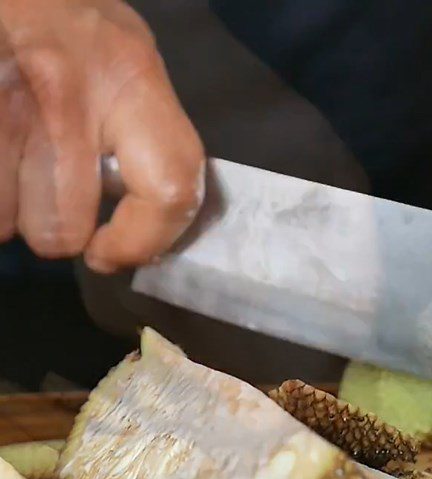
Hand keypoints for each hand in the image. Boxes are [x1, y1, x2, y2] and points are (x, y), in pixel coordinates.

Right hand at [0, 0, 203, 271]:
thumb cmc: (72, 26)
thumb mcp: (127, 63)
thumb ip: (146, 142)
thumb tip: (142, 239)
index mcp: (134, 79)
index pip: (169, 191)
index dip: (142, 242)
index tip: (111, 252)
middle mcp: (70, 89)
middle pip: (64, 225)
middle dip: (59, 234)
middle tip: (57, 208)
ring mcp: (5, 96)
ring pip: (6, 218)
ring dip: (12, 211)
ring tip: (18, 169)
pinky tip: (3, 162)